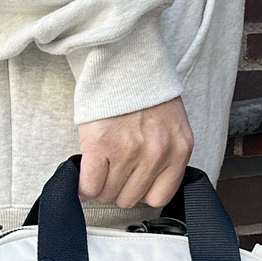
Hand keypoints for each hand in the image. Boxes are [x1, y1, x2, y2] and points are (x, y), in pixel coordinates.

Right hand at [77, 97, 193, 208]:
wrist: (123, 59)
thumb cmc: (144, 93)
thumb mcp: (170, 127)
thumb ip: (165, 158)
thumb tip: (143, 190)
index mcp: (179, 149)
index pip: (159, 197)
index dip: (141, 193)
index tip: (131, 184)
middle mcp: (157, 152)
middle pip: (130, 199)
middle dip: (117, 189)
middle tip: (112, 170)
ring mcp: (129, 149)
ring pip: (108, 194)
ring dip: (100, 186)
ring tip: (100, 168)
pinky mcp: (101, 144)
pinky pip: (90, 186)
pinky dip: (83, 186)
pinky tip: (84, 175)